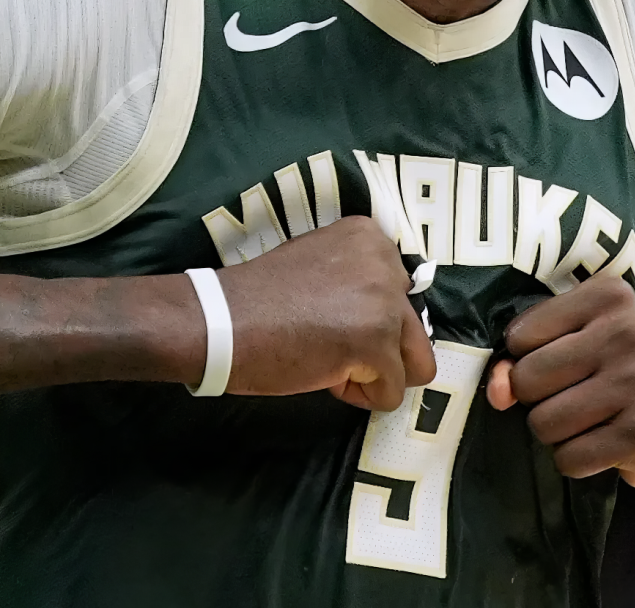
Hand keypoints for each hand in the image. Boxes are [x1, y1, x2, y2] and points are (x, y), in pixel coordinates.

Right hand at [212, 216, 436, 411]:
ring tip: (329, 364)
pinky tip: (324, 376)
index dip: (366, 319)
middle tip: (330, 346)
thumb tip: (382, 317)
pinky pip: (392, 392)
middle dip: (379, 350)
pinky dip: (360, 396)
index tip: (327, 318)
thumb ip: (355, 279)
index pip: (401, 294)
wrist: (220, 321)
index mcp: (370, 238)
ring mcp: (385, 305)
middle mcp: (386, 264)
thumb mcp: (317, 264)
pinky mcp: (376, 345)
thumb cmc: (256, 298)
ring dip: (374, 374)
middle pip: (414, 330)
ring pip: (414, 364)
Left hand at [486, 276, 634, 488]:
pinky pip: (569, 458)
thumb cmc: (632, 376)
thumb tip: (496, 391)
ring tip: (599, 422)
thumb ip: (527, 357)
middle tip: (585, 399)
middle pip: (528, 380)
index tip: (572, 364)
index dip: (532, 361)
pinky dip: (579, 461)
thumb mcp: (584, 345)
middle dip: (543, 402)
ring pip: (544, 423)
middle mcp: (627, 332)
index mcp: (608, 295)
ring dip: (561, 435)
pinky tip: (611, 446)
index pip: (520, 335)